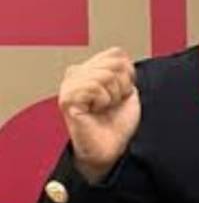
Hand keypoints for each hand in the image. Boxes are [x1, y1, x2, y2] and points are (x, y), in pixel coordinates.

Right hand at [58, 48, 139, 181]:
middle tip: (112, 104)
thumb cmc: (117, 122)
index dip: (128, 76)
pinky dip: (103, 101)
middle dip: (121, 87)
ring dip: (113, 96)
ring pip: (105, 75)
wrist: (111, 148)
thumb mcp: (126, 90)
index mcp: (89, 68)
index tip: (121, 94)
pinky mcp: (67, 98)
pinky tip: (95, 111)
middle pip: (114, 64)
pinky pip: (95, 87)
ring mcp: (69, 85)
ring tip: (104, 108)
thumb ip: (123, 70)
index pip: (117, 54)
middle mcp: (75, 73)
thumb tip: (121, 57)